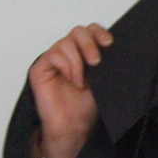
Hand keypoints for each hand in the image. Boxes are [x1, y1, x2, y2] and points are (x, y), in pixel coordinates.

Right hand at [29, 25, 109, 157]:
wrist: (74, 126)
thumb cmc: (87, 106)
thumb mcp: (103, 80)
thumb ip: (106, 62)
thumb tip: (117, 48)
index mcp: (84, 52)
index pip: (90, 30)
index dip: (99, 32)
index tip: (109, 43)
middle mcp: (69, 53)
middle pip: (78, 31)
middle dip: (89, 44)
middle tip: (96, 62)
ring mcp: (53, 59)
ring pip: (65, 42)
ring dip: (77, 60)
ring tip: (82, 81)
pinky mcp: (40, 68)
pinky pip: (52, 55)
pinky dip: (66, 65)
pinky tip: (73, 80)